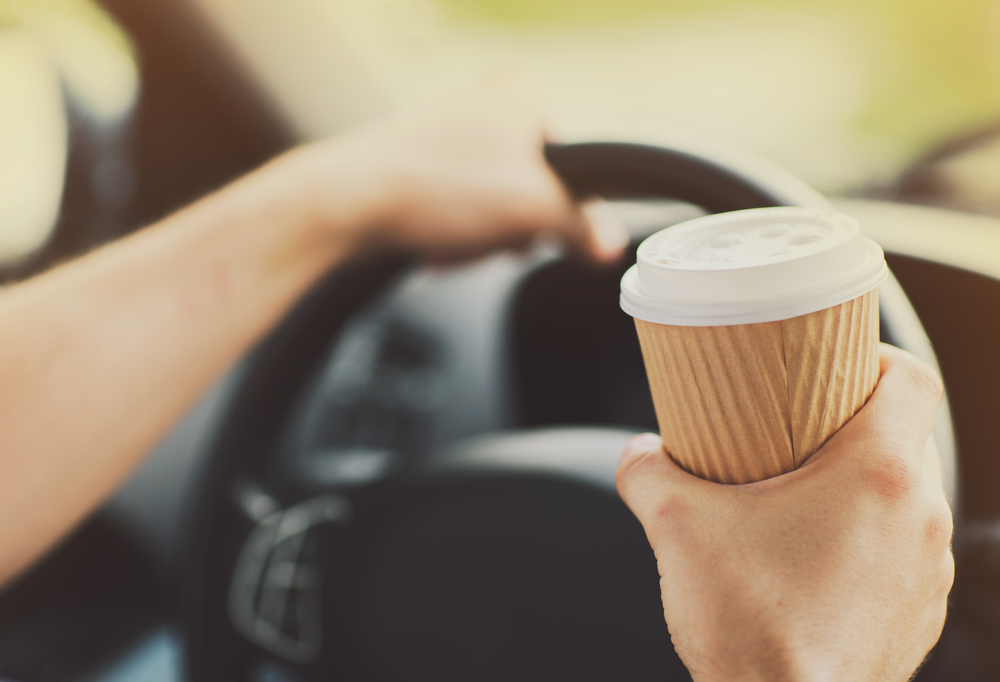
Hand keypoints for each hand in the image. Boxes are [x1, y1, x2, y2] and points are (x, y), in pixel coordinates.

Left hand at [280, 79, 626, 263]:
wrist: (344, 202)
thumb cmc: (432, 187)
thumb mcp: (533, 210)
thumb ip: (582, 228)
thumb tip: (609, 245)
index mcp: (522, 97)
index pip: (576, 168)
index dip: (564, 212)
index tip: (546, 236)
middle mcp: (486, 106)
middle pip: (533, 191)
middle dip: (511, 229)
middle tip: (491, 238)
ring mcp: (450, 133)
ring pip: (493, 207)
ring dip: (480, 239)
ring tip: (454, 242)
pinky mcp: (420, 164)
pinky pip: (458, 210)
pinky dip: (452, 235)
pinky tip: (435, 246)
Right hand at [616, 344, 953, 681]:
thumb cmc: (750, 627)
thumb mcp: (677, 527)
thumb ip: (647, 472)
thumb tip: (638, 454)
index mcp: (877, 477)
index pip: (913, 380)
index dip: (880, 356)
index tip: (840, 360)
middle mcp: (919, 519)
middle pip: (906, 435)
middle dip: (855, 421)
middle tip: (800, 424)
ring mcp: (924, 572)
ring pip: (907, 496)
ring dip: (861, 483)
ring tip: (801, 492)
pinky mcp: (915, 614)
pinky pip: (902, 551)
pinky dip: (866, 536)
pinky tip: (811, 554)